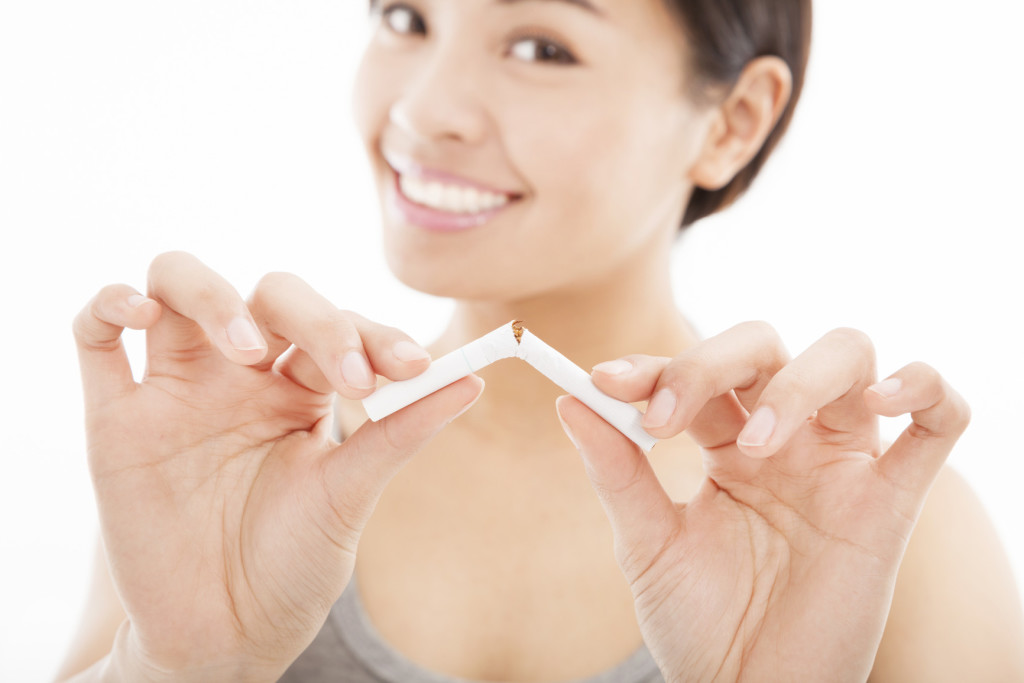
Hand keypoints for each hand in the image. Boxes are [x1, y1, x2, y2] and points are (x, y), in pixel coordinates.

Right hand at [72, 252, 482, 680]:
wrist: (227, 635)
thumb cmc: (293, 566)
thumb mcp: (349, 495)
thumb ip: (399, 431)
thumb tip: (472, 381)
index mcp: (301, 388)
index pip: (336, 326)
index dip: (373, 335)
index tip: (414, 369)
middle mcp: (240, 375)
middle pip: (268, 295)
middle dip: (315, 318)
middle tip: (345, 374)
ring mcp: (178, 389)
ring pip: (178, 286)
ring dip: (213, 297)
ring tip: (246, 350)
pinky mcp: (116, 417)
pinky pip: (93, 335)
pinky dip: (108, 306)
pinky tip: (136, 313)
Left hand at [556, 322, 969, 682]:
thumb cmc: (700, 622)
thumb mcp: (648, 545)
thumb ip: (617, 471)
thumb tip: (568, 400)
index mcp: (723, 443)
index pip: (695, 373)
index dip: (654, 366)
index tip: (603, 380)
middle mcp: (784, 439)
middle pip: (764, 347)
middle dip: (709, 363)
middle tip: (665, 417)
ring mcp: (840, 464)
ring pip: (847, 359)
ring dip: (800, 382)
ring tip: (758, 444)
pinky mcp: (891, 502)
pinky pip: (941, 422)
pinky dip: (926, 388)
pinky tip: (885, 398)